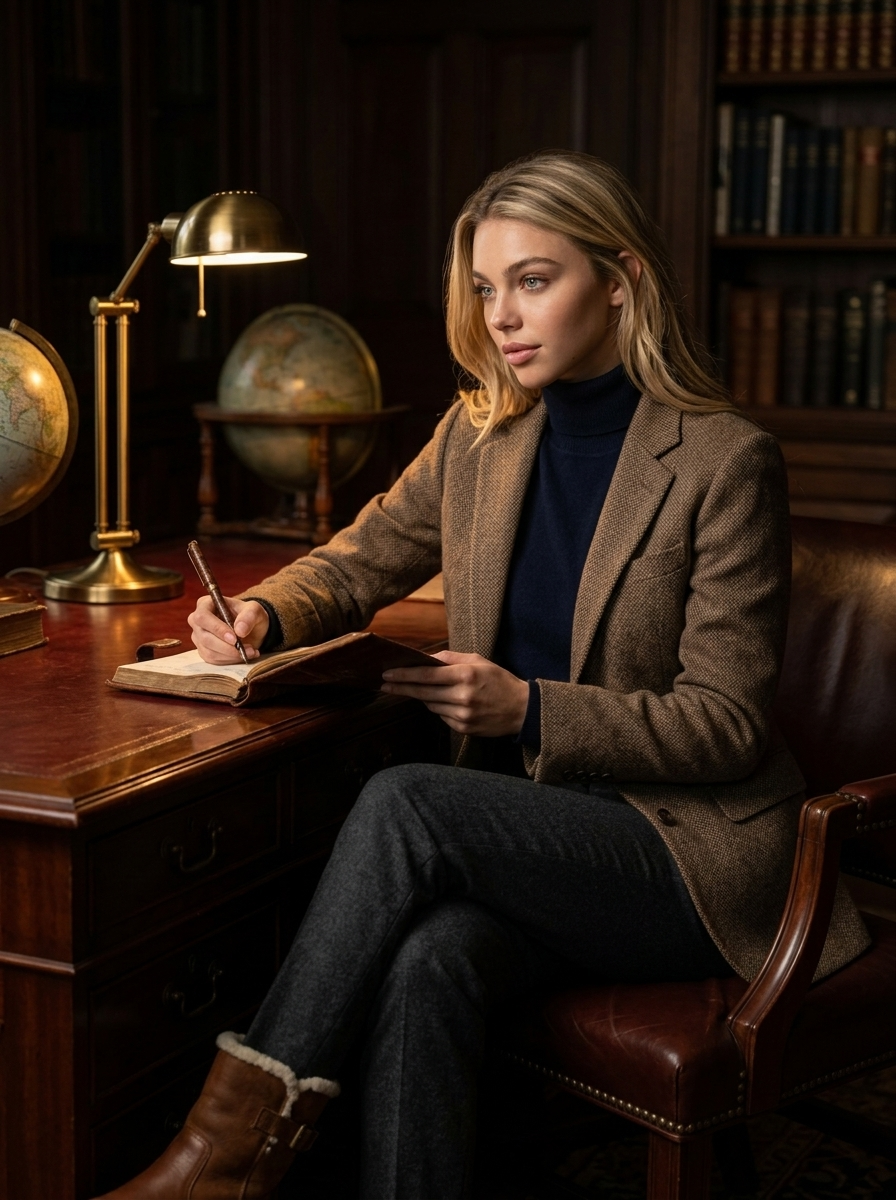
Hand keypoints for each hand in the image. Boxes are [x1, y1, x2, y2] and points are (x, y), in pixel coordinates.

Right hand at [187, 596, 269, 663]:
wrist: (251, 629)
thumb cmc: (249, 615)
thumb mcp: (254, 610)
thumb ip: (248, 617)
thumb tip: (239, 631)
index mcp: (205, 604)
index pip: (202, 617)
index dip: (217, 629)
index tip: (234, 638)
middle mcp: (197, 621)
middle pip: (204, 637)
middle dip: (227, 646)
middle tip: (247, 648)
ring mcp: (199, 637)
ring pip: (209, 651)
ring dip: (232, 655)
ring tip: (250, 651)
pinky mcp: (204, 651)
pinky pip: (213, 659)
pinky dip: (230, 660)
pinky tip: (243, 655)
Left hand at [381, 650, 528, 736]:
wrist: (522, 710)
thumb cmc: (499, 681)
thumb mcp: (478, 661)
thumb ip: (451, 659)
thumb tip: (427, 658)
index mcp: (465, 675)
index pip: (426, 675)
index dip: (404, 675)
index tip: (387, 674)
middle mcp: (462, 696)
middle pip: (422, 692)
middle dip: (401, 687)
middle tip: (384, 683)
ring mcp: (462, 715)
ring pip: (430, 705)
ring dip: (422, 697)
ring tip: (418, 689)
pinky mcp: (463, 728)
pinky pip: (441, 716)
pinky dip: (438, 707)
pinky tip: (445, 702)